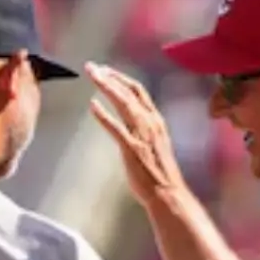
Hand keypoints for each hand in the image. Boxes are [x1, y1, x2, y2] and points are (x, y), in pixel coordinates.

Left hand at [86, 63, 187, 207]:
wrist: (167, 192)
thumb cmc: (160, 172)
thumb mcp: (155, 143)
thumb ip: (144, 129)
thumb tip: (131, 121)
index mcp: (156, 120)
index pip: (139, 91)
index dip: (121, 78)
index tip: (107, 70)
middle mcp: (150, 122)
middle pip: (129, 92)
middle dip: (110, 77)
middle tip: (93, 67)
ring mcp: (141, 134)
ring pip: (123, 103)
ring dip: (107, 87)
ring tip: (92, 77)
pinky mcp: (131, 148)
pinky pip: (116, 127)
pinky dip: (104, 114)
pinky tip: (93, 105)